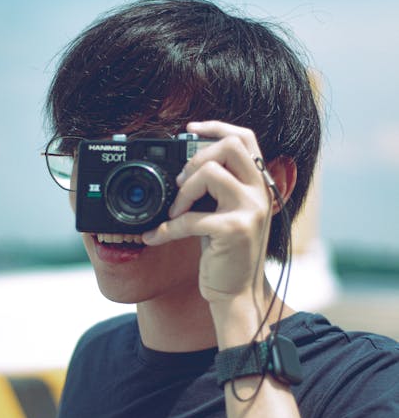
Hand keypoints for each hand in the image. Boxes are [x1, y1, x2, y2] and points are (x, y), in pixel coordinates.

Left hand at [142, 121, 275, 309]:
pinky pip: (191, 217)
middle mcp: (260, 192)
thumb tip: (183, 166)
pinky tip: (156, 237)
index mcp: (258, 183)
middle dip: (197, 157)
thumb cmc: (226, 250)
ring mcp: (251, 210)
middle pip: (230, 146)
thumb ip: (216, 187)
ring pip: (211, 173)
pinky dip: (167, 229)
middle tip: (182, 181)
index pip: (245, 137)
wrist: (237, 291)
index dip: (217, 126)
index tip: (190, 128)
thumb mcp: (225, 211)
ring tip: (174, 212)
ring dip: (183, 192)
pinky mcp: (234, 230)